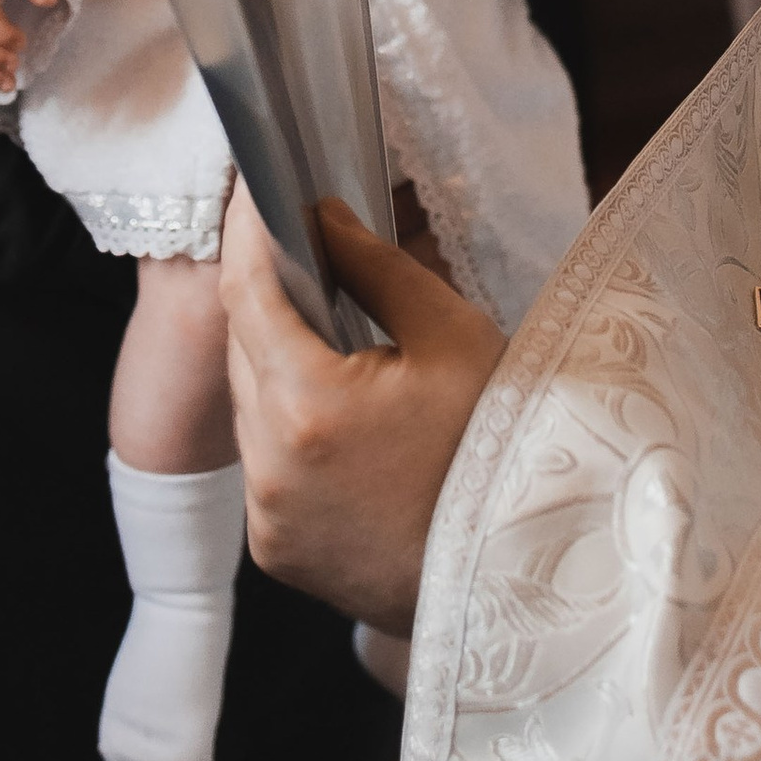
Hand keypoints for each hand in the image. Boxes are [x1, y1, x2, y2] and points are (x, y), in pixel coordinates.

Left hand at [222, 188, 503, 636]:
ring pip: (249, 410)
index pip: (247, 293)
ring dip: (275, 368)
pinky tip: (336, 420)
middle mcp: (270, 466)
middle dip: (266, 298)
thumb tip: (322, 219)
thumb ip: (374, 268)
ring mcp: (267, 517)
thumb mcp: (451, 336)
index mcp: (308, 405)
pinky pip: (262, 467)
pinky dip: (285, 431)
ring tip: (329, 343)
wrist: (517, 568)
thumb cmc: (497, 446)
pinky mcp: (274, 551)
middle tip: (303, 257)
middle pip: (243, 350)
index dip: (247, 235)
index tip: (252, 192)